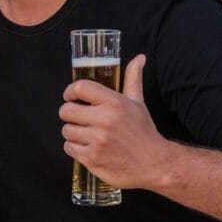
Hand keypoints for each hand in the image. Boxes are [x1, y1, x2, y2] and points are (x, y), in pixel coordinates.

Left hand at [59, 54, 167, 189]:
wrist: (155, 164)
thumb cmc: (143, 131)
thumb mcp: (138, 102)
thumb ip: (133, 78)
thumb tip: (139, 57)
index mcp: (114, 103)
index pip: (80, 87)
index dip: (70, 91)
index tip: (71, 97)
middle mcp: (104, 120)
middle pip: (66, 110)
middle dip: (70, 114)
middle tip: (79, 118)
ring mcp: (97, 140)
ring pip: (66, 130)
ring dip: (73, 132)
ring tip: (86, 134)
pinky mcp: (92, 158)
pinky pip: (69, 148)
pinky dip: (75, 148)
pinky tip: (87, 146)